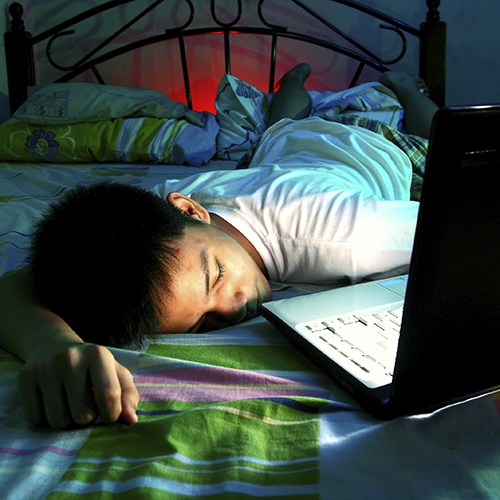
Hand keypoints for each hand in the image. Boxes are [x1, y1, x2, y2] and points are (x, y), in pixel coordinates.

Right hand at [17, 343, 138, 428]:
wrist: (53, 346)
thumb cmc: (92, 366)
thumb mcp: (115, 373)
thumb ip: (128, 395)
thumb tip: (131, 420)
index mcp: (98, 354)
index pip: (109, 397)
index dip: (112, 415)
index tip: (108, 414)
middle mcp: (70, 358)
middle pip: (82, 415)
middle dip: (87, 418)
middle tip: (85, 404)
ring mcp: (45, 367)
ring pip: (58, 421)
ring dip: (66, 421)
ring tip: (69, 403)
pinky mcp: (25, 378)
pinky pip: (36, 419)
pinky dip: (45, 419)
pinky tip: (52, 402)